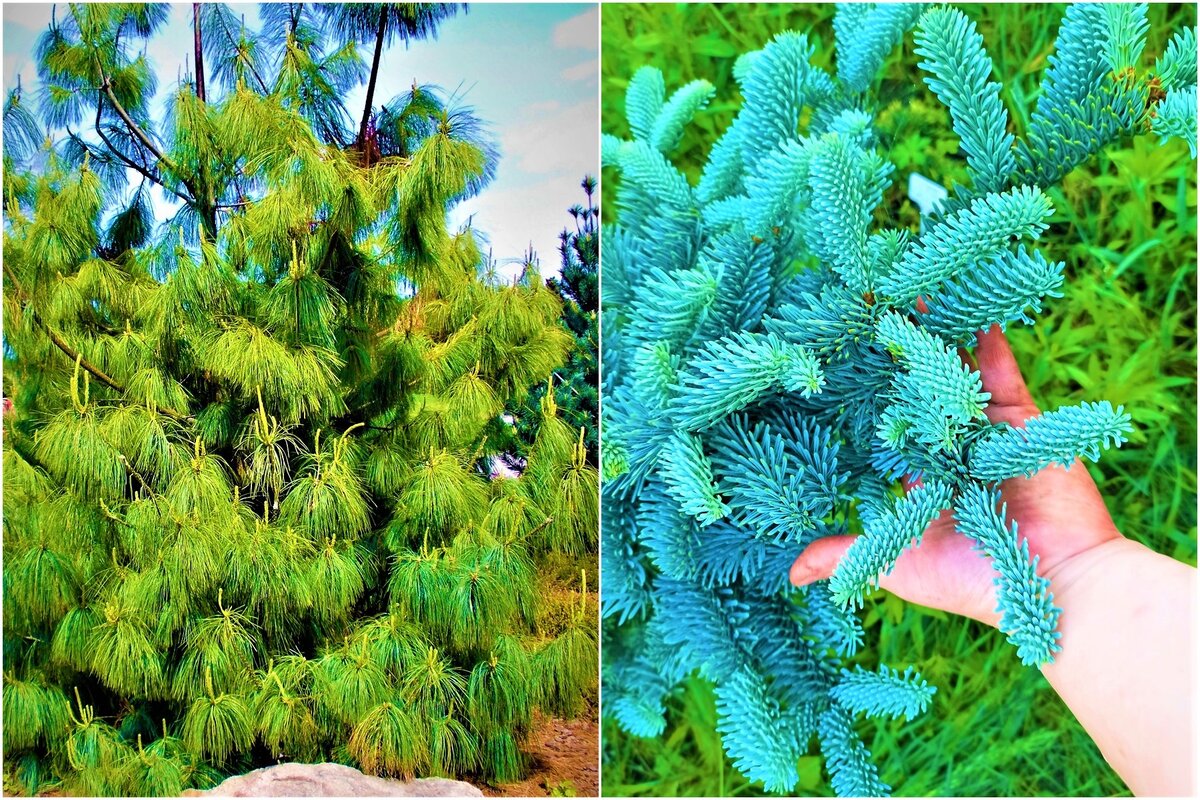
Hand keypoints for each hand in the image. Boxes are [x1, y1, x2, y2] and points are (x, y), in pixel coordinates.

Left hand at [788, 325, 1125, 626]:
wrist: (1053, 586)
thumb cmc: (973, 581)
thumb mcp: (894, 563)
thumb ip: (846, 553)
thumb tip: (791, 573)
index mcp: (924, 477)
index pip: (885, 427)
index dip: (861, 399)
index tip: (829, 364)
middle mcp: (952, 447)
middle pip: (916, 390)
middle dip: (891, 355)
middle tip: (859, 311)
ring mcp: (986, 428)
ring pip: (953, 371)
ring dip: (931, 334)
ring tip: (900, 291)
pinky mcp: (1020, 417)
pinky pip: (998, 368)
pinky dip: (983, 336)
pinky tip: (960, 301)